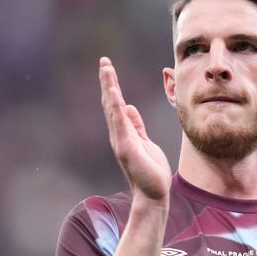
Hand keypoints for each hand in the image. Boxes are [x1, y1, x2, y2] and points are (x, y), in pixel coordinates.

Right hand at [99, 57, 170, 199]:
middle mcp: (119, 134)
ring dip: (109, 88)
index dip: (112, 86)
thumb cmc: (150, 171)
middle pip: (111, 103)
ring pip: (113, 108)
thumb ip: (136, 125)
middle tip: (104, 61)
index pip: (116, 104)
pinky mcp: (126, 147)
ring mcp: (120, 140)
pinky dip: (116, 106)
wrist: (153, 194)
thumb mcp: (145, 142)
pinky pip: (120, 122)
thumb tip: (129, 107)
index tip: (108, 68)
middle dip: (107, 81)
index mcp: (124, 132)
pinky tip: (113, 92)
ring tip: (105, 69)